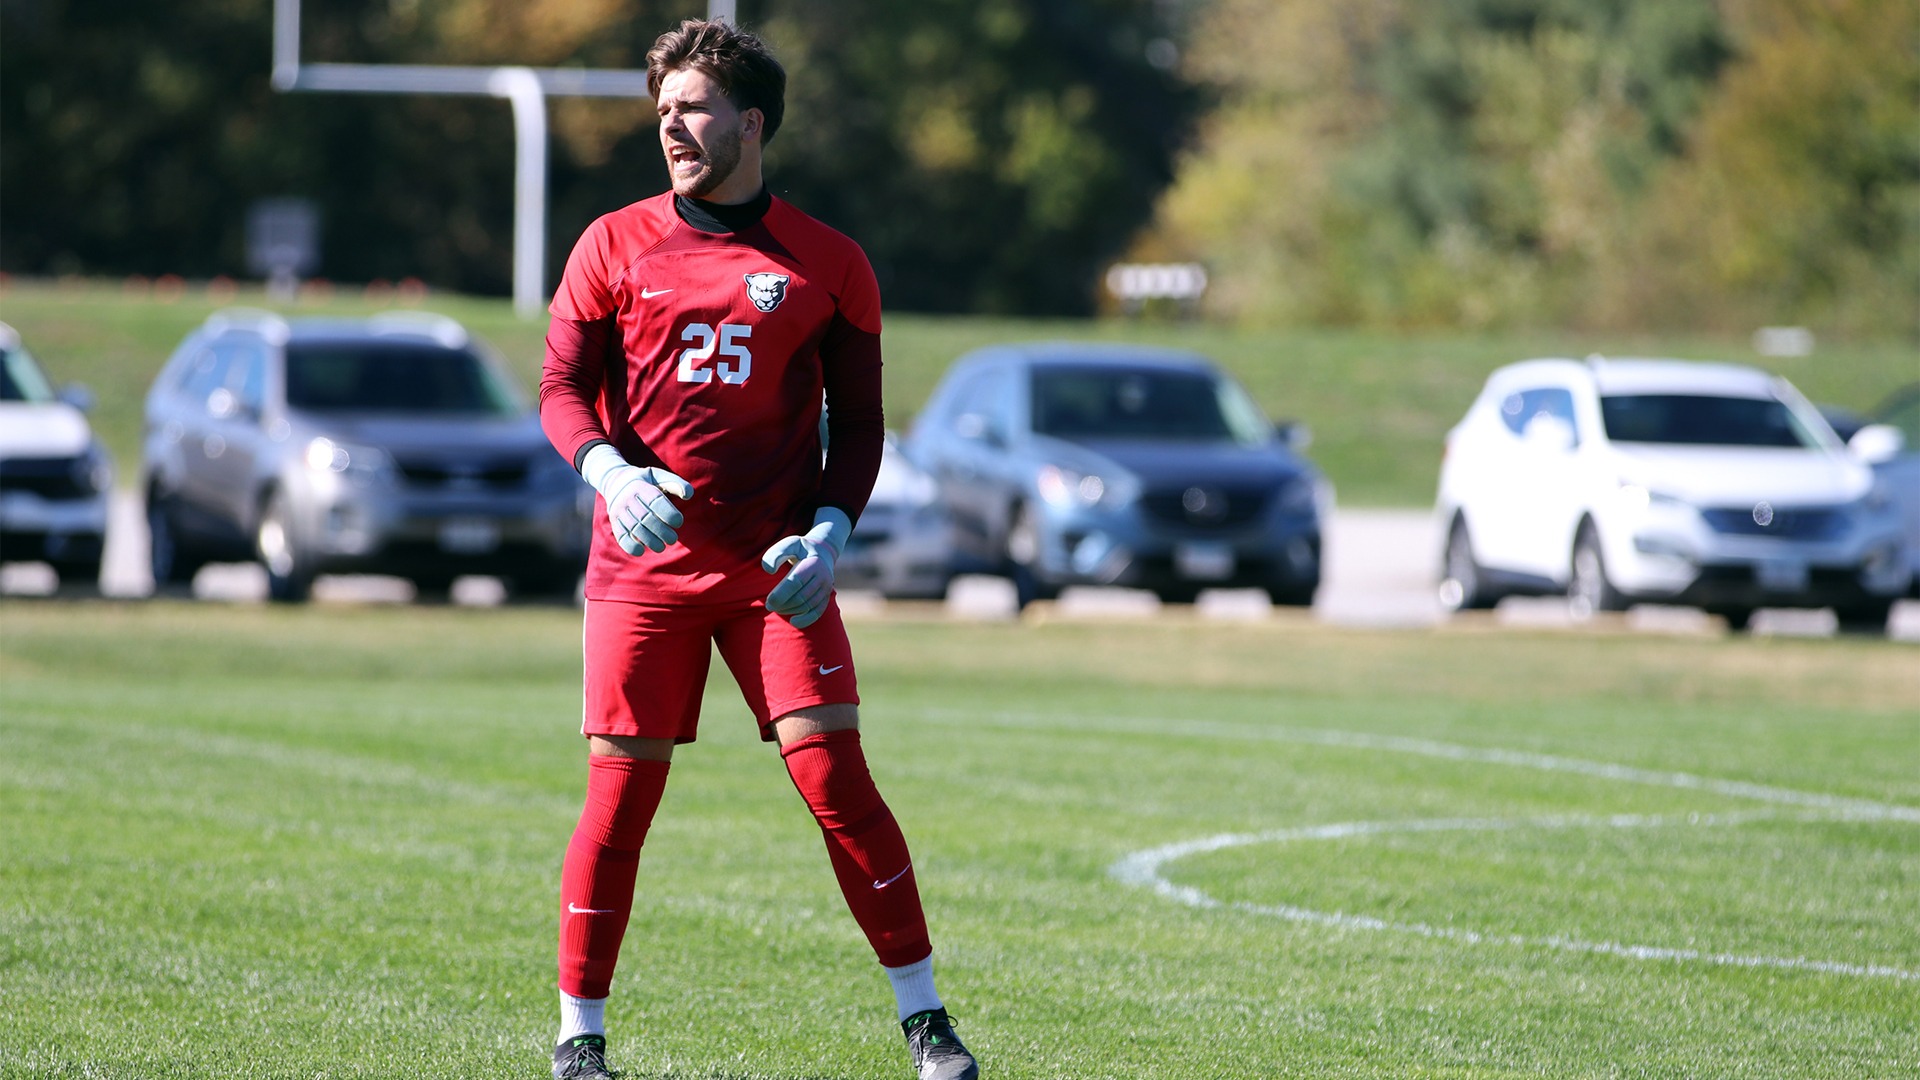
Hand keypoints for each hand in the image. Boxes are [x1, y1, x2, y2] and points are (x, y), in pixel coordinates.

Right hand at [580, 444, 693, 555]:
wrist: (615, 481)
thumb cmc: (645, 481)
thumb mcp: (658, 476)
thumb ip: (675, 483)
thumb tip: (689, 495)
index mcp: (640, 486)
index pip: (655, 501)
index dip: (669, 514)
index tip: (679, 522)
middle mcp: (627, 498)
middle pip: (646, 518)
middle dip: (662, 531)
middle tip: (673, 539)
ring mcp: (618, 510)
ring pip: (634, 528)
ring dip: (649, 541)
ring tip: (661, 547)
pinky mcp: (614, 521)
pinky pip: (620, 535)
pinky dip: (630, 546)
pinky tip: (641, 551)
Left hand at [761, 508, 852, 628]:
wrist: (823, 552)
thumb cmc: (801, 549)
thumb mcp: (789, 544)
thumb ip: (776, 554)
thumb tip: (769, 571)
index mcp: (813, 563)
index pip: (795, 582)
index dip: (780, 594)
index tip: (768, 601)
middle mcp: (823, 576)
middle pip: (801, 597)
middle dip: (783, 604)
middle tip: (769, 606)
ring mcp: (826, 588)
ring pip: (807, 605)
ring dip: (790, 610)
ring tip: (777, 608)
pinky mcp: (827, 596)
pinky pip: (818, 612)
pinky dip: (806, 619)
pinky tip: (793, 621)